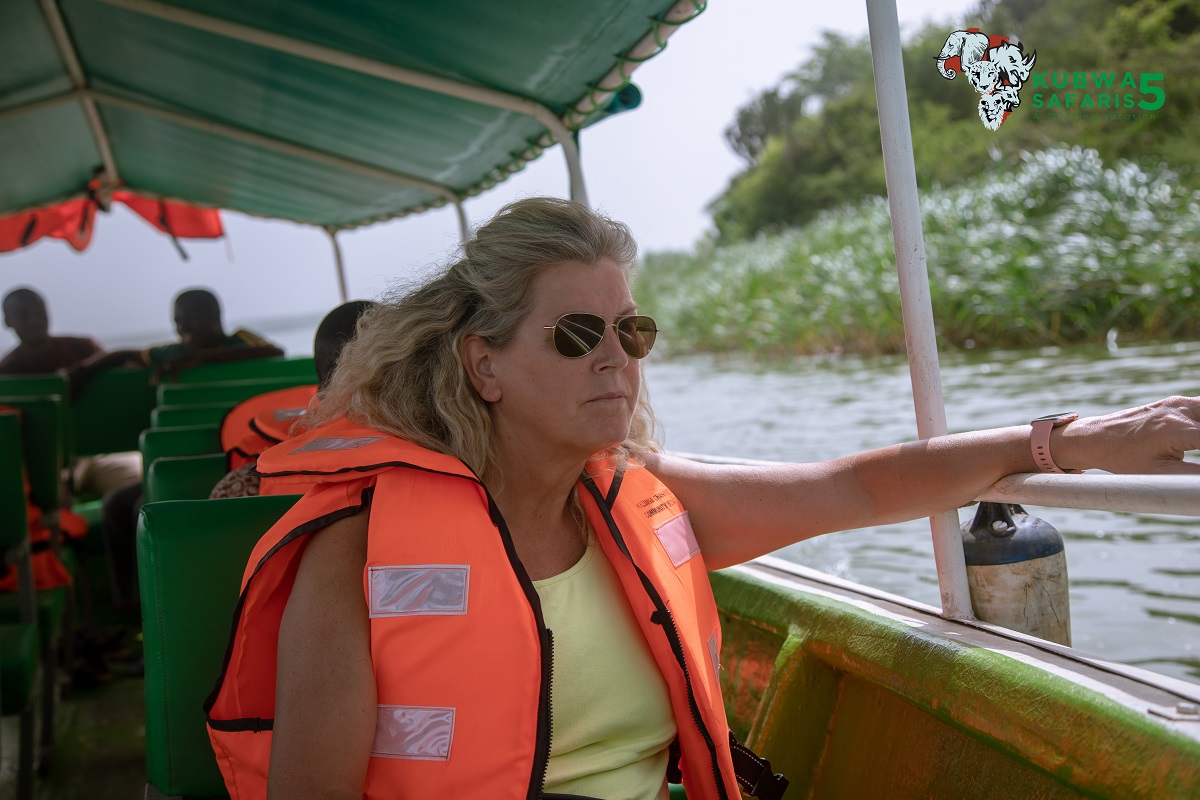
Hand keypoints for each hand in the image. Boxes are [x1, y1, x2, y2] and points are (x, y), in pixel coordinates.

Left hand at [1054, 396, 1199, 473]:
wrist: (1096, 438)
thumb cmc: (1123, 460)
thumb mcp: (1159, 475)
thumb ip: (1193, 476)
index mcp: (1177, 430)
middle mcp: (1180, 411)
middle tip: (1199, 453)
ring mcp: (1178, 403)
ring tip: (1198, 449)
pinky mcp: (1176, 401)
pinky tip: (1198, 438)